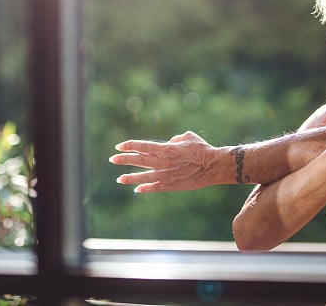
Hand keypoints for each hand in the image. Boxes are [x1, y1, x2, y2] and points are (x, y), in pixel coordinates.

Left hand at [109, 130, 223, 192]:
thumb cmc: (202, 149)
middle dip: (124, 159)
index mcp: (166, 148)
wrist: (213, 166)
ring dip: (130, 177)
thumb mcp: (188, 137)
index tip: (119, 146)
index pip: (143, 146)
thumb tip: (170, 142)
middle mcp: (163, 161)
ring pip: (144, 176)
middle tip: (112, 159)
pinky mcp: (172, 185)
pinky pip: (155, 187)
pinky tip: (137, 189)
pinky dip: (146, 188)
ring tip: (119, 179)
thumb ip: (176, 138)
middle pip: (139, 160)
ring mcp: (166, 175)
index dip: (130, 145)